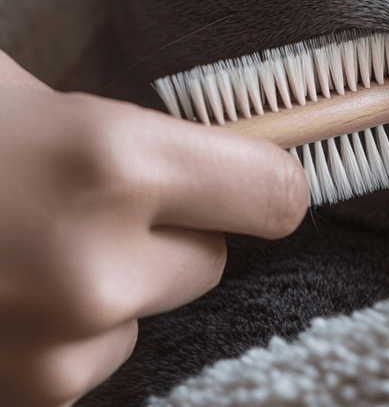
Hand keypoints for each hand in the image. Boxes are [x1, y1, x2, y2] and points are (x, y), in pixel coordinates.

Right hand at [0, 51, 307, 406]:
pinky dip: (65, 333)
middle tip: (100, 200)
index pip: (274, 195)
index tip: (259, 176)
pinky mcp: (20, 400)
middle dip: (175, 231)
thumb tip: (234, 153)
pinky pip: (91, 360)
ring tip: (28, 247)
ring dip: (115, 287)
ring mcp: (55, 353)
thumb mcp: (41, 98)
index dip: (269, 182)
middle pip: (212, 259)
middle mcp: (96, 270)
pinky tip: (3, 293)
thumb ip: (148, 135)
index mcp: (112, 164)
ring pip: (147, 315)